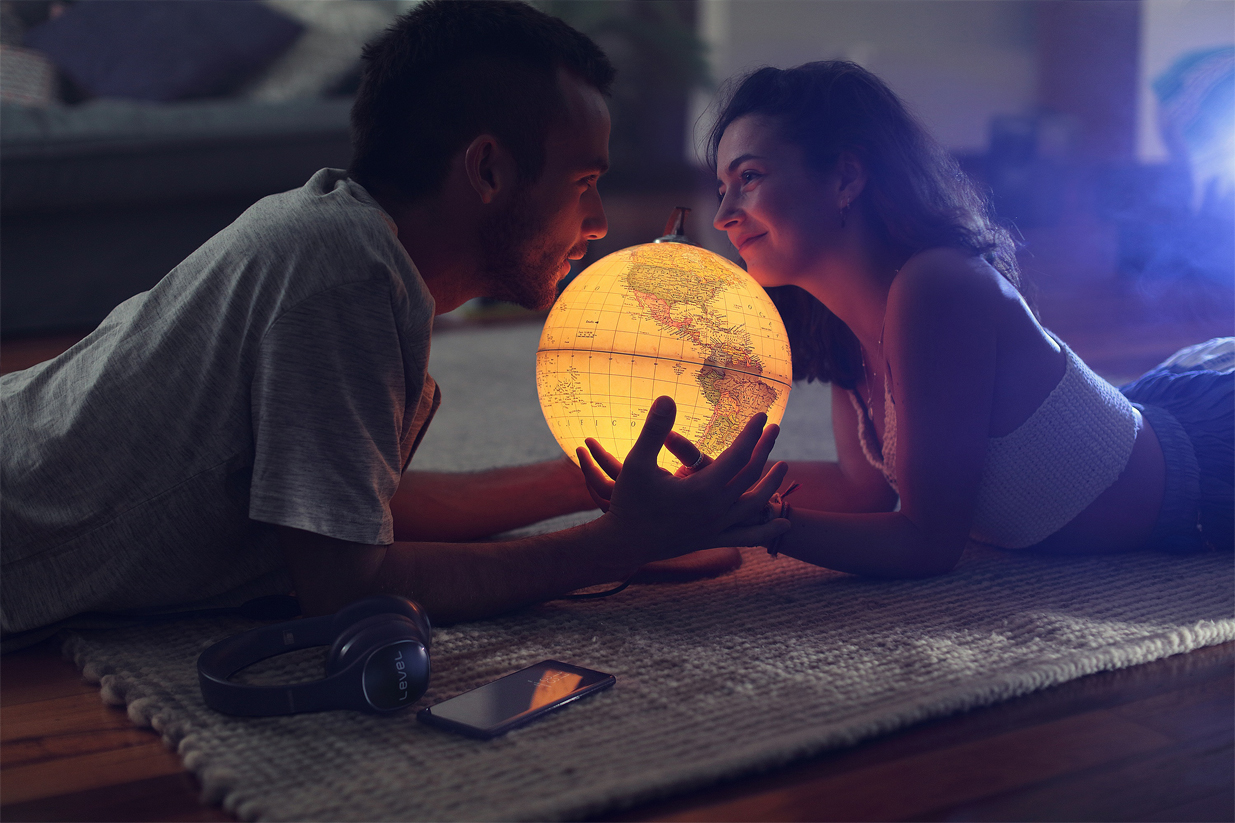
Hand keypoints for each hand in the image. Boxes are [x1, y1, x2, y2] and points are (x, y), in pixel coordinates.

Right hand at [576, 396, 789, 562]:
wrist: (624, 545)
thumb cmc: (628, 502)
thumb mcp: (636, 462)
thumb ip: (654, 430)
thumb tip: (667, 397)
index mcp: (703, 489)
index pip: (738, 454)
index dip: (752, 432)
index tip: (762, 415)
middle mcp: (717, 509)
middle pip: (751, 474)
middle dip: (765, 448)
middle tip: (775, 428)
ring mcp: (717, 527)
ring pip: (755, 503)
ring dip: (771, 484)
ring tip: (784, 467)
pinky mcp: (713, 539)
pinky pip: (747, 536)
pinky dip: (767, 530)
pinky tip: (784, 525)